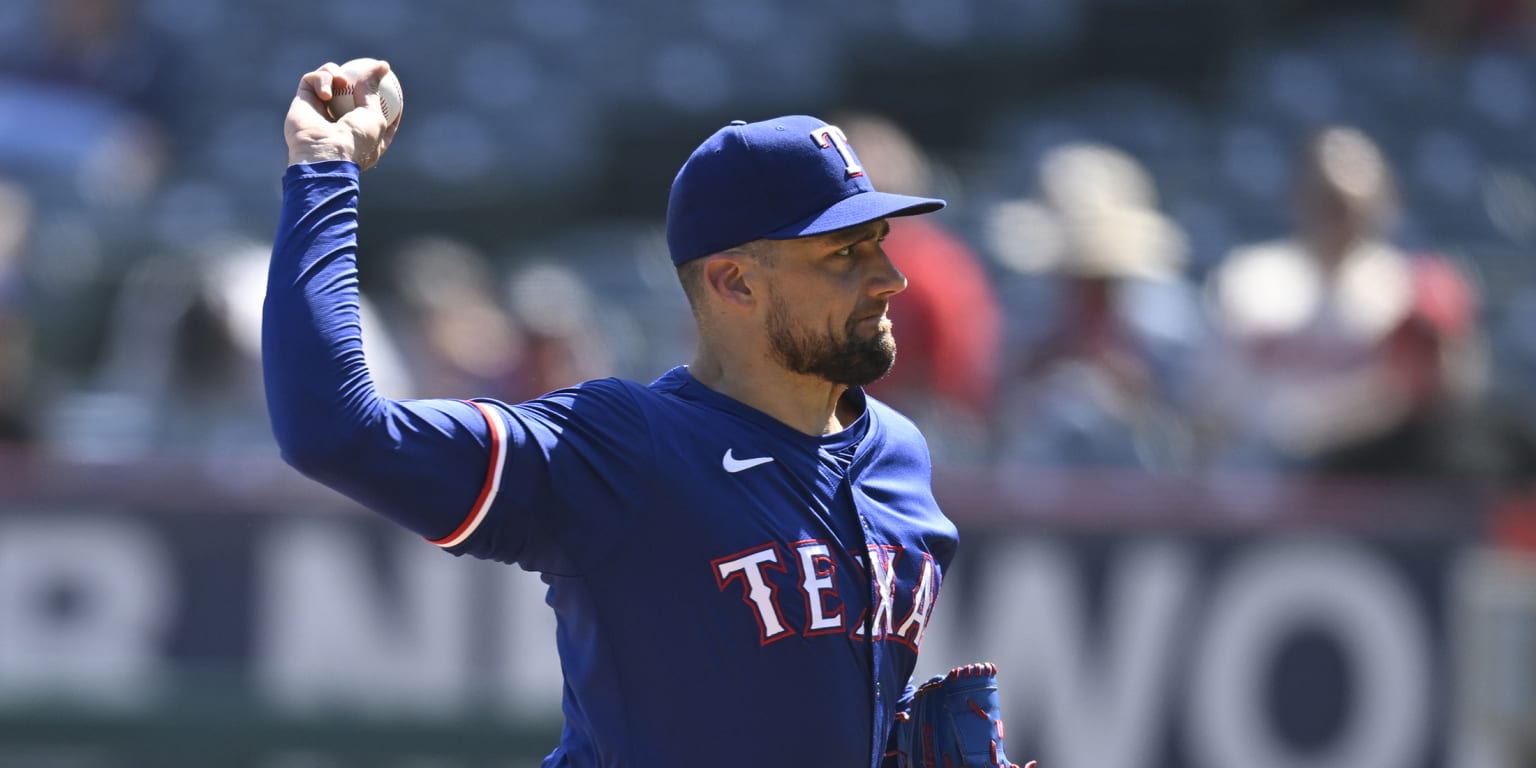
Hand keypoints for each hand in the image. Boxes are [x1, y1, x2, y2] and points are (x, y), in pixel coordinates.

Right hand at [283, 60, 399, 170]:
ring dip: (335, 74)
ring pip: (329, 80)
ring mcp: (320, 112)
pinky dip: (321, 80)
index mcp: (364, 135)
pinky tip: (326, 93)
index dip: (385, 98)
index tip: (394, 87)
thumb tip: (382, 65)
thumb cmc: (354, 142)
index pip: (377, 112)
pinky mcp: (303, 103)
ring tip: (342, 82)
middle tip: (365, 69)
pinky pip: (311, 80)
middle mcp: (341, 123)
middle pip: (351, 92)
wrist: (322, 156)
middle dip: (357, 79)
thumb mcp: (375, 116)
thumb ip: (374, 89)